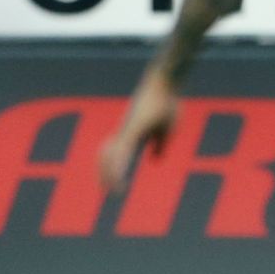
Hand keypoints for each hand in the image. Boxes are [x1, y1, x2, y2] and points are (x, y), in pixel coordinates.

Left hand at [98, 69, 178, 192]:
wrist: (166, 80)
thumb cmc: (167, 100)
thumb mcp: (167, 128)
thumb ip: (160, 145)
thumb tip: (154, 160)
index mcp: (132, 134)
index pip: (119, 157)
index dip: (116, 172)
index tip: (116, 188)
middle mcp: (125, 132)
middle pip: (110, 157)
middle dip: (107, 175)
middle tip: (108, 193)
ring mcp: (127, 129)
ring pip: (112, 156)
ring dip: (111, 174)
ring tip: (113, 190)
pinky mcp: (133, 126)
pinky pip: (123, 148)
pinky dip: (119, 163)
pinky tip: (117, 175)